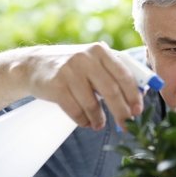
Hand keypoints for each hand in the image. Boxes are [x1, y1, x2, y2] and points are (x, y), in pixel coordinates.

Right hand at [18, 42, 142, 129]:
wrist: (33, 65)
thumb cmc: (74, 67)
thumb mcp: (94, 62)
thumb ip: (116, 73)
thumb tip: (142, 93)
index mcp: (101, 51)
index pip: (124, 75)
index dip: (134, 95)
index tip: (138, 111)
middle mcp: (86, 58)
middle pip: (111, 91)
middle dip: (121, 112)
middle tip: (127, 125)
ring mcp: (69, 71)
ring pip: (92, 104)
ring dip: (99, 119)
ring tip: (100, 124)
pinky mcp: (56, 86)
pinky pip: (76, 110)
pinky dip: (83, 120)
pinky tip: (86, 122)